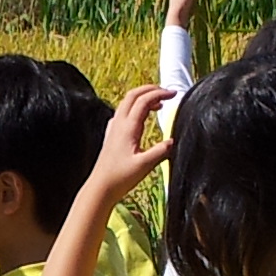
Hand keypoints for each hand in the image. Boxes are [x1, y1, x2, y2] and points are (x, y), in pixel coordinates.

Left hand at [91, 85, 175, 204]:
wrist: (101, 186)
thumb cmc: (121, 177)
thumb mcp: (145, 165)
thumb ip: (161, 151)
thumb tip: (174, 140)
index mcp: (128, 127)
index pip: (144, 100)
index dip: (160, 93)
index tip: (174, 94)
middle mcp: (119, 124)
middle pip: (133, 95)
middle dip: (151, 89)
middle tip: (166, 92)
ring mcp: (114, 128)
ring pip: (127, 103)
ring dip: (143, 97)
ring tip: (159, 103)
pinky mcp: (112, 134)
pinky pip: (123, 112)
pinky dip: (136, 108)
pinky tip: (142, 117)